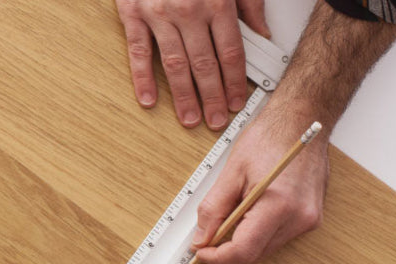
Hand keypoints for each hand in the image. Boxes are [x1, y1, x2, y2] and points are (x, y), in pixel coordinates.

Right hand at [115, 0, 269, 130]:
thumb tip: (262, 31)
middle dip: (212, 97)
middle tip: (216, 120)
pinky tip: (149, 99)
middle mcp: (189, 11)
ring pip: (175, 64)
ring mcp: (159, 15)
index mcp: (216, 3)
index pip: (230, 53)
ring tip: (189, 118)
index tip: (236, 101)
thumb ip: (248, 3)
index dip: (234, 81)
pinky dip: (142, 78)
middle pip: (205, 65)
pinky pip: (139, 52)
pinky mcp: (133, 14)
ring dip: (183, 96)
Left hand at [191, 108, 327, 263]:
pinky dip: (259, 232)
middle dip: (228, 249)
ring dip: (244, 240)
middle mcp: (299, 218)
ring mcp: (309, 219)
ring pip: (266, 248)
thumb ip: (214, 209)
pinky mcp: (312, 218)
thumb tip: (201, 237)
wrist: (302, 121)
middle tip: (208, 233)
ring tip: (233, 212)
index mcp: (279, 205)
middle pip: (255, 254)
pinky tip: (251, 211)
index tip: (201, 252)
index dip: (218, 258)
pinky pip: (278, 237)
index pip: (244, 251)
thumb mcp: (232, 172)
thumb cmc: (270, 138)